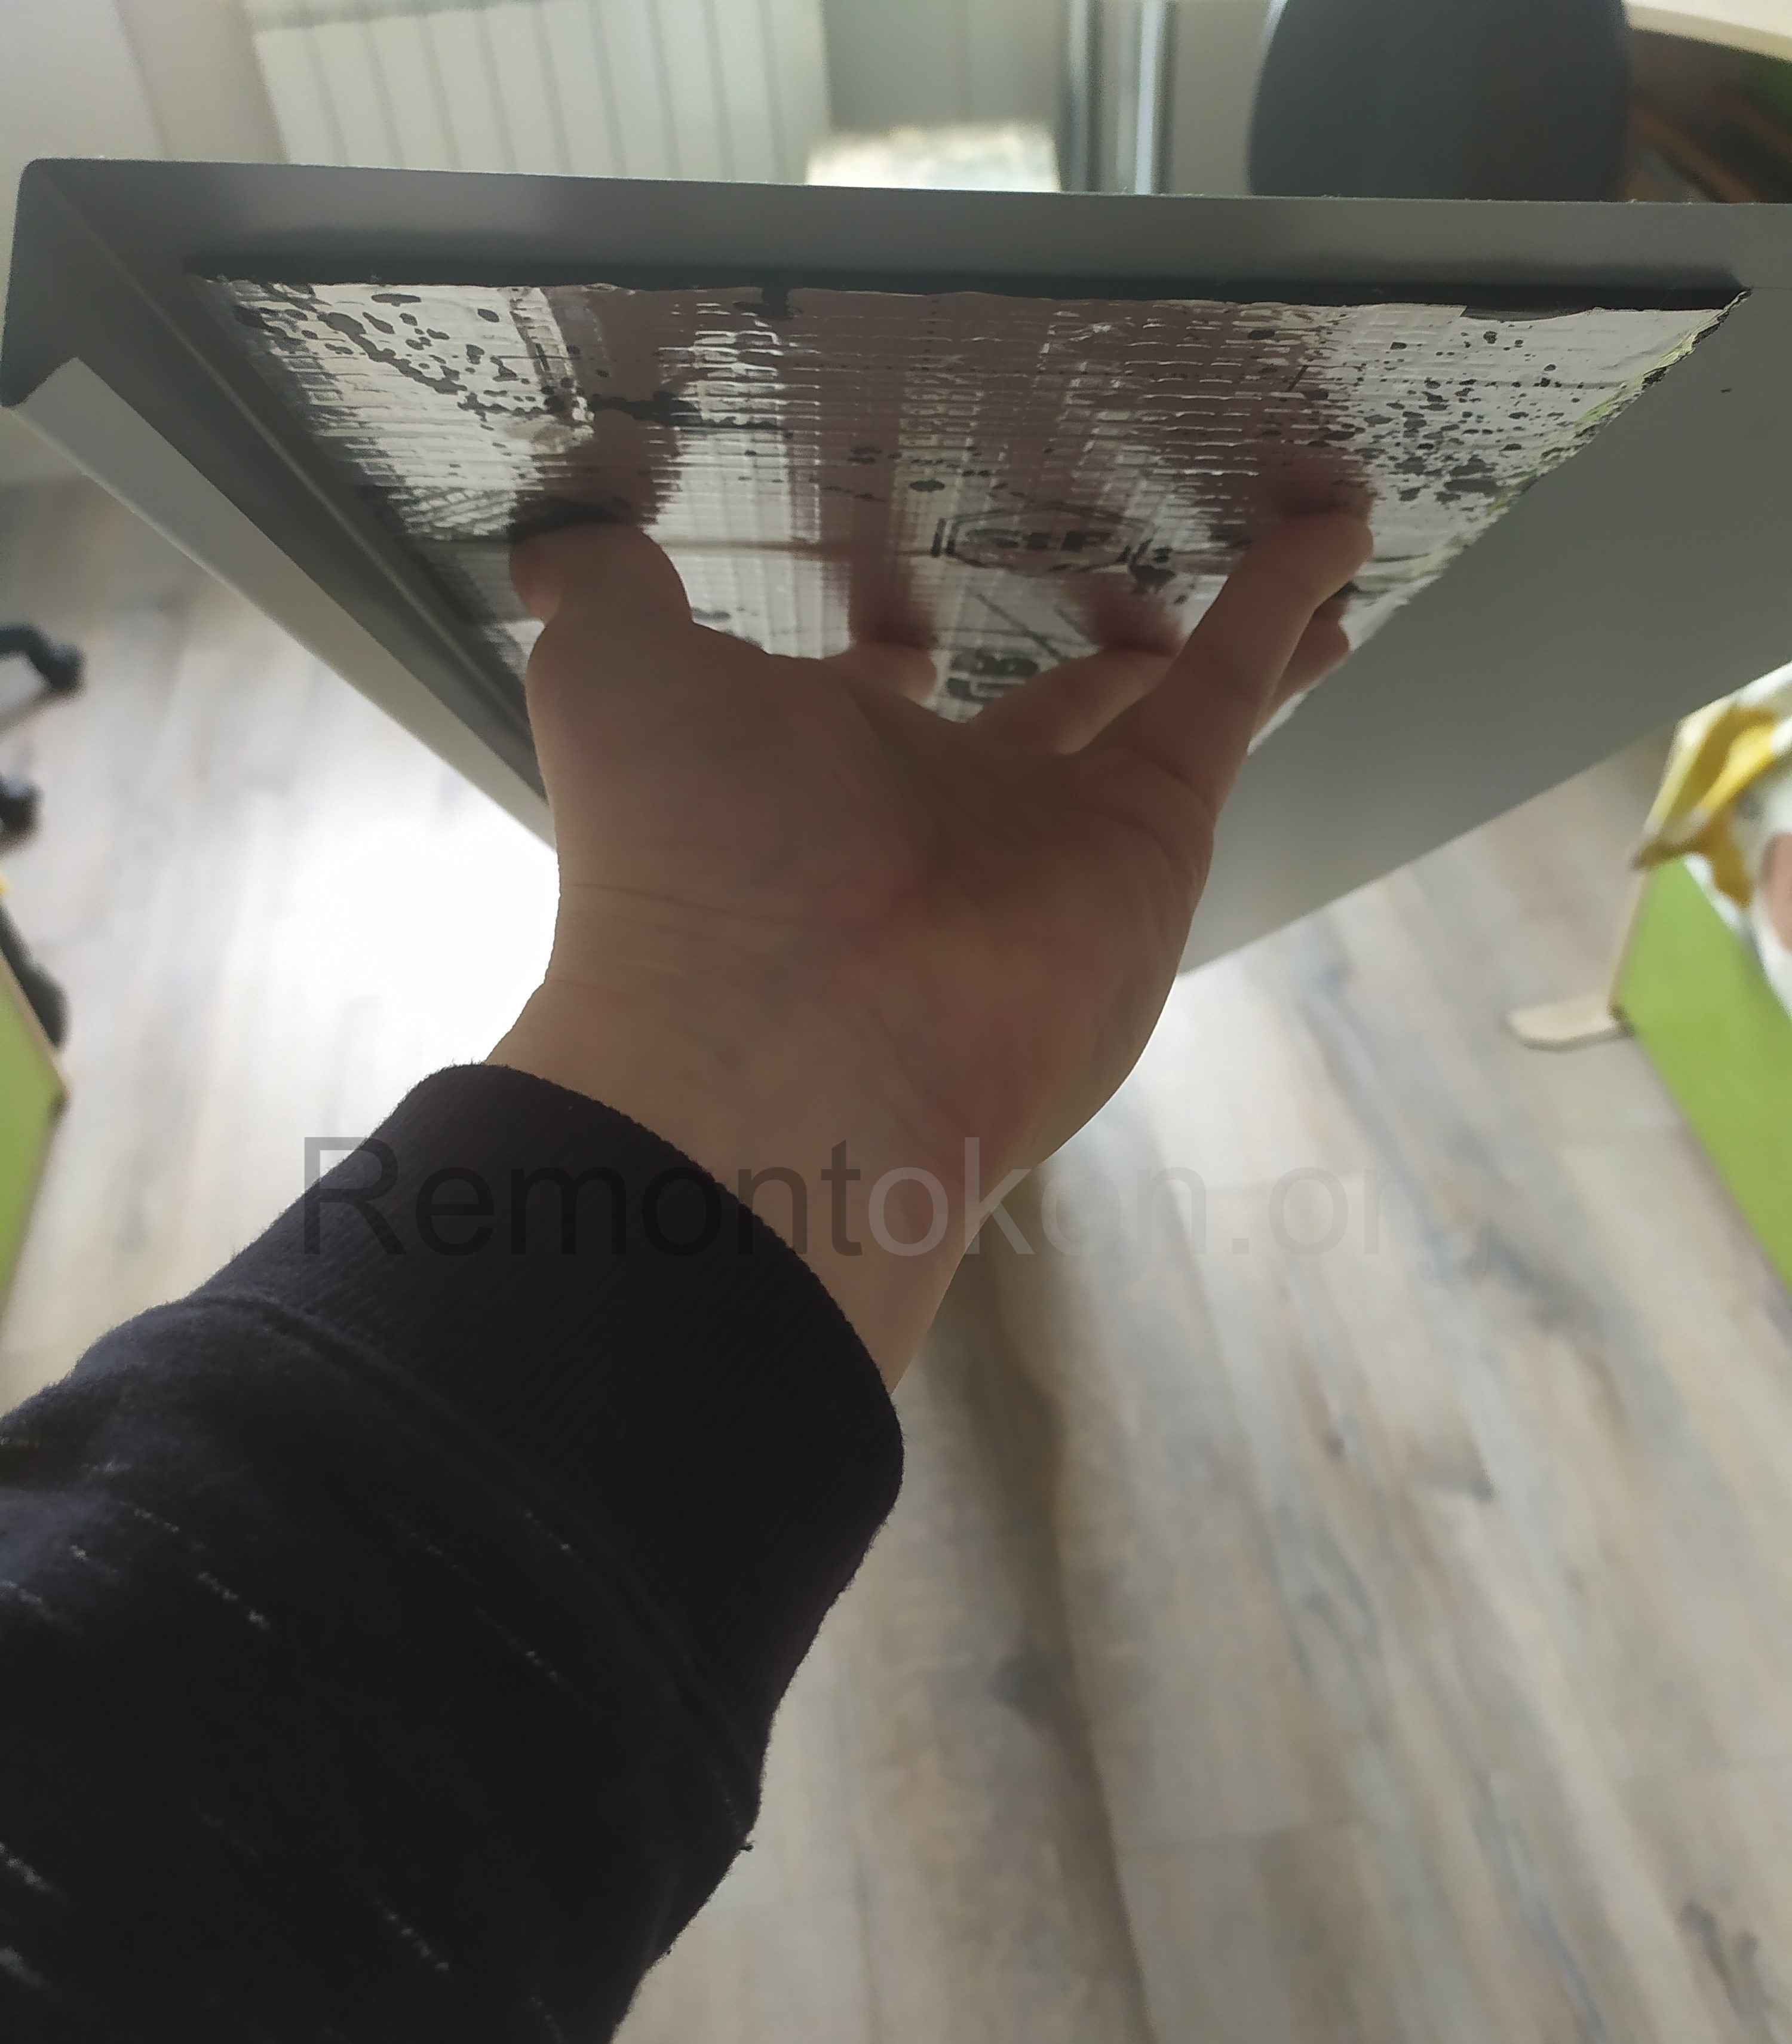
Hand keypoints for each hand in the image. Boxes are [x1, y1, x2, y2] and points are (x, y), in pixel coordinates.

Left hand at [492, 514, 1370, 1378]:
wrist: (789, 1045)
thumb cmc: (684, 863)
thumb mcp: (608, 682)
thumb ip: (603, 599)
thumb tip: (559, 546)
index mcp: (812, 774)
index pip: (869, 701)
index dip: (888, 651)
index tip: (909, 602)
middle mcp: (939, 815)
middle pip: (1035, 716)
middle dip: (1082, 661)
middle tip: (1133, 584)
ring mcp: (1055, 838)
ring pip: (1159, 707)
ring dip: (1225, 631)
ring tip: (1298, 550)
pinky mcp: (1149, 843)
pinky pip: (1227, 701)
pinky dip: (1283, 611)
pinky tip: (1333, 528)